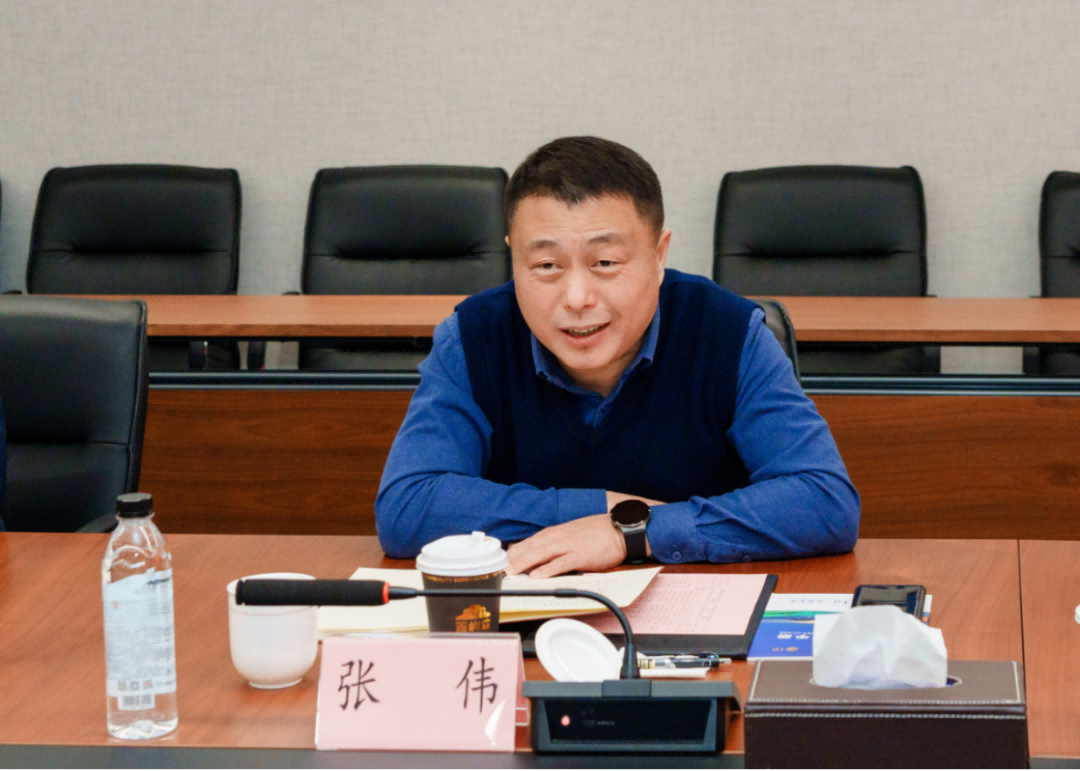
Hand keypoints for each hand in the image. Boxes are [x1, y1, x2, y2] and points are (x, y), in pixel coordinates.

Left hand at [506, 514, 626, 577]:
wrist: (621, 528)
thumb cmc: (599, 532)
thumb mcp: (575, 532)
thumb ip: (559, 540)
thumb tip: (543, 549)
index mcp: (558, 532)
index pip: (532, 541)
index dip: (516, 550)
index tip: (503, 558)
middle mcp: (560, 537)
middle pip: (532, 547)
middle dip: (515, 557)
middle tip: (500, 567)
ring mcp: (570, 546)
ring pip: (542, 554)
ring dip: (525, 562)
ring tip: (511, 571)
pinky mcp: (581, 555)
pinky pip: (561, 563)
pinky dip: (548, 569)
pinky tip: (537, 575)